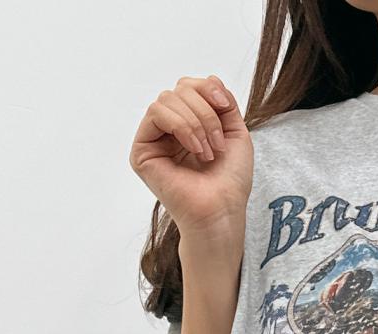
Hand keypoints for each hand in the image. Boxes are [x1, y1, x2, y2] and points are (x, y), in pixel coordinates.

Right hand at [129, 75, 252, 252]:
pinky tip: (194, 149)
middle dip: (205, 110)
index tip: (225, 107)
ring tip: (208, 152)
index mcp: (188, 124)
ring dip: (196, 121)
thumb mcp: (235, 131)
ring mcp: (153, 140)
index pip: (189, 86)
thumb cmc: (230, 181)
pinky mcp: (142, 152)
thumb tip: (210, 79)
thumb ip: (223, 101)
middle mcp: (168, 131)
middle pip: (179, 89)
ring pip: (168, 98)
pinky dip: (181, 125)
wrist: (222, 212)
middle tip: (218, 143)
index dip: (208, 89)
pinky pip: (156, 113)